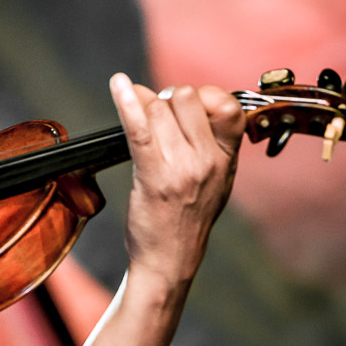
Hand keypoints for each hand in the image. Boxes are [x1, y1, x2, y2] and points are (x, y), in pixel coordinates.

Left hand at [109, 73, 244, 285]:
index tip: (186, 106)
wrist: (170, 260)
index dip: (203, 95)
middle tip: (154, 115)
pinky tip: (118, 85)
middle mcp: (208, 160)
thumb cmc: (186, 218)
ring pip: (159, 110)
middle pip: (186, 99)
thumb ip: (205, 141)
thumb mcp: (215, 179)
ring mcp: (182, 167)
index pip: (228, 105)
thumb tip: (175, 98)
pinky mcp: (153, 175)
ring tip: (137, 119)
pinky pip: (139, 129)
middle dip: (166, 99)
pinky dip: (126, 103)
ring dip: (143, 107)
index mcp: (227, 158)